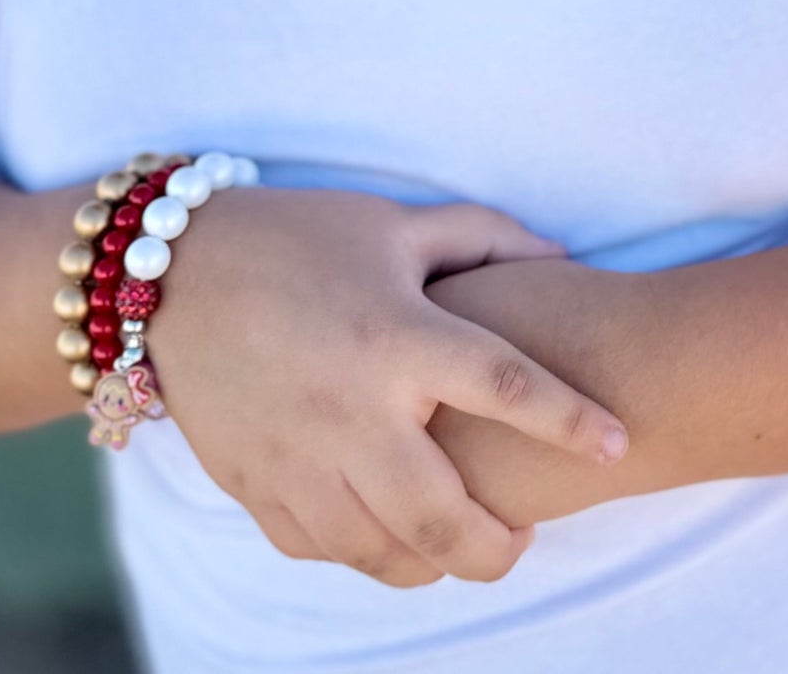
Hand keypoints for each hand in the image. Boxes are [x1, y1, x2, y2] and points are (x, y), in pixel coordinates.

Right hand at [144, 188, 629, 586]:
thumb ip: (479, 239)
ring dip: (435, 562)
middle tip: (522, 542)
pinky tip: (387, 533)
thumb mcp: (390, 224)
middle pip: (444, 516)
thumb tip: (557, 254)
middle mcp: (352, 409)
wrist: (170, 275)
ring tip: (460, 543)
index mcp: (395, 336)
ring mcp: (299, 458)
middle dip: (497, 550)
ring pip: (384, 552)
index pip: (504, 385)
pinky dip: (366, 553)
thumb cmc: (294, 238)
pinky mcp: (257, 486)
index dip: (570, 418)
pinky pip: (324, 548)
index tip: (617, 442)